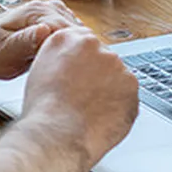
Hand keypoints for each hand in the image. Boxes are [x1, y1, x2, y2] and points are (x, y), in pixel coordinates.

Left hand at [0, 0, 81, 79]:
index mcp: (36, 13)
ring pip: (79, 34)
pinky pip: (74, 35)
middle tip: (77, 76)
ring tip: (75, 72)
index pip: (69, 30)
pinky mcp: (55, 22)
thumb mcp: (4, 50)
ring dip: (80, 51)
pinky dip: (75, 48)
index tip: (76, 71)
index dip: (74, 52)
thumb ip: (24, 41)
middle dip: (80, 53)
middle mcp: (48, 9)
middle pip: (78, 32)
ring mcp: (53, 14)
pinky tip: (71, 63)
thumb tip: (45, 31)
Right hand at [21, 27, 138, 164]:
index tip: (80, 75)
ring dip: (109, 91)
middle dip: (96, 76)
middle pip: (102, 59)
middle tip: (83, 97)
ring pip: (116, 78)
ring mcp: (117, 66)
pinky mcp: (132, 87)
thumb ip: (58, 59)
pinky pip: (127, 96)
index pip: (82, 43)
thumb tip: (69, 64)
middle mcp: (95, 47)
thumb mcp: (39, 71)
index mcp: (68, 39)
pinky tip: (101, 117)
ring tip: (89, 111)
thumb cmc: (43, 110)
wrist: (57, 133)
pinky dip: (118, 107)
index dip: (81, 63)